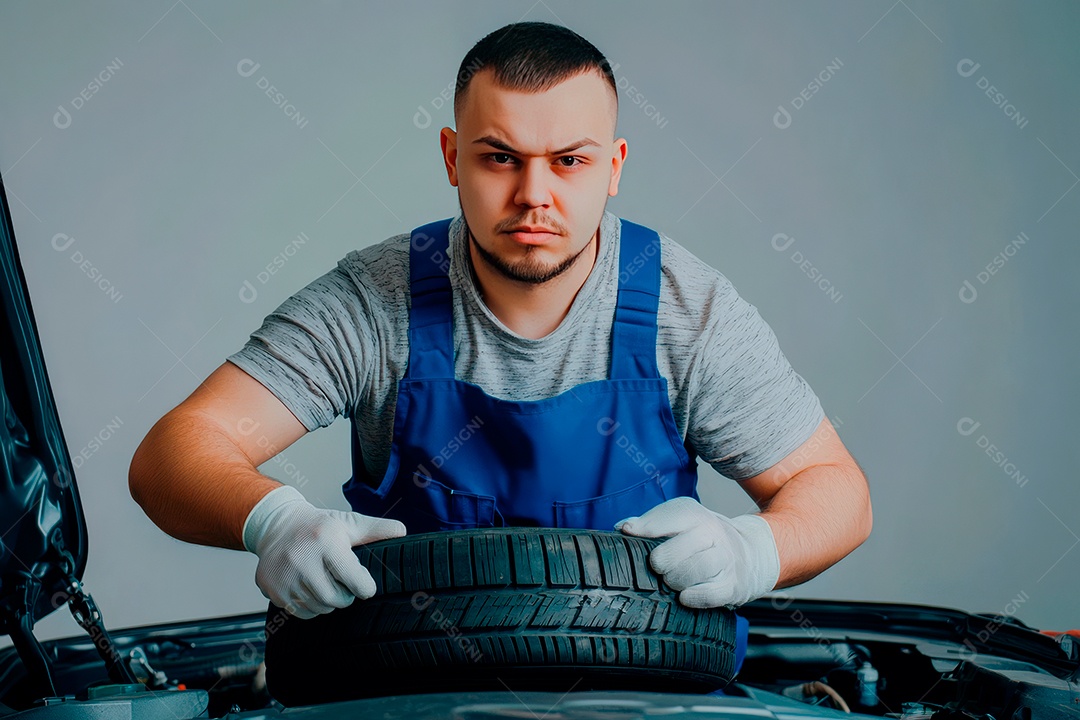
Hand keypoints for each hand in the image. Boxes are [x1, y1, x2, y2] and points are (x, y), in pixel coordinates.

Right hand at [243, 485, 405, 618]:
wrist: (277, 525)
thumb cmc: (319, 526)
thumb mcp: (349, 523)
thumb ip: (377, 529)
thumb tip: (403, 531)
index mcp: (326, 541)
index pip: (356, 581)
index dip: (365, 585)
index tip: (364, 582)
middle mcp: (302, 559)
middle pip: (336, 600)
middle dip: (346, 595)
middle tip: (343, 582)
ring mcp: (284, 577)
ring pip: (319, 608)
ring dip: (328, 601)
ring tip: (324, 581)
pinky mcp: (271, 589)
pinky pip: (300, 613)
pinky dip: (310, 606)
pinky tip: (308, 587)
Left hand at [614, 496, 779, 607]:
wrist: (751, 553)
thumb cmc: (702, 540)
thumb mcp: (681, 522)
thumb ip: (651, 523)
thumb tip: (623, 527)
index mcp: (695, 515)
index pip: (670, 515)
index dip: (646, 527)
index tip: (628, 532)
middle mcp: (713, 533)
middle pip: (674, 550)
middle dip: (659, 563)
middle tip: (658, 567)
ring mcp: (725, 559)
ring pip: (693, 571)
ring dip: (674, 581)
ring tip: (671, 581)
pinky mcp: (733, 585)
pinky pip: (709, 594)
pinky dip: (692, 597)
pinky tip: (684, 596)